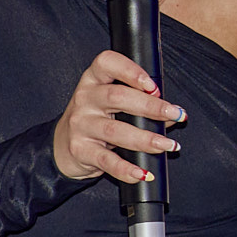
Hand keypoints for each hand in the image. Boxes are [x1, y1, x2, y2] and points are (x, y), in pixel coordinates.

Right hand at [53, 49, 184, 181]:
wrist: (62, 146)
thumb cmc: (95, 119)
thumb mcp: (112, 104)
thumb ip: (141, 104)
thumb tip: (173, 115)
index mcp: (93, 80)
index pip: (107, 63)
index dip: (131, 71)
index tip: (153, 85)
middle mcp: (85, 99)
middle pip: (117, 97)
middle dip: (151, 106)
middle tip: (175, 115)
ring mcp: (80, 125)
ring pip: (115, 130)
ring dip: (146, 139)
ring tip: (168, 145)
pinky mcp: (80, 150)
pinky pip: (107, 161)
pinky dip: (127, 169)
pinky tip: (144, 172)